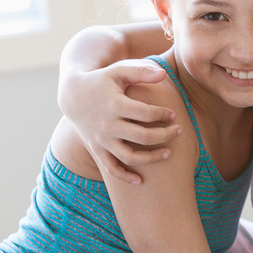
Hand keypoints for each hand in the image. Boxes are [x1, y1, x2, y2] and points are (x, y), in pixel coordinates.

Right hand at [58, 59, 181, 184]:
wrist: (72, 95)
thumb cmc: (102, 81)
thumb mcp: (118, 71)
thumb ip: (141, 72)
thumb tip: (164, 74)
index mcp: (114, 104)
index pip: (144, 113)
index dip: (162, 114)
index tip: (173, 114)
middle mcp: (107, 125)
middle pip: (141, 136)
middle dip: (164, 135)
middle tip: (179, 131)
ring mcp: (102, 139)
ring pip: (129, 156)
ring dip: (150, 158)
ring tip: (169, 154)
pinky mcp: (97, 149)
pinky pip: (111, 168)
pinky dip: (124, 177)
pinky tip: (140, 181)